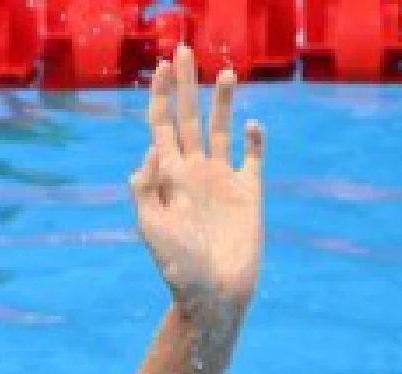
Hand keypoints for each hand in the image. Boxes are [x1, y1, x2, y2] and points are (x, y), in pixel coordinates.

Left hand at [131, 47, 265, 321]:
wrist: (214, 293)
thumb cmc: (178, 268)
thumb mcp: (151, 229)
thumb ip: (147, 190)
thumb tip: (149, 153)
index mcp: (169, 178)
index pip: (161, 128)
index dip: (160, 97)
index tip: (160, 68)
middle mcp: (194, 173)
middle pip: (188, 119)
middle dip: (185, 85)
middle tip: (182, 50)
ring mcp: (222, 180)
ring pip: (220, 130)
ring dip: (222, 102)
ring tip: (224, 72)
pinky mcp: (249, 192)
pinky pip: (253, 157)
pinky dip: (255, 139)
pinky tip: (252, 125)